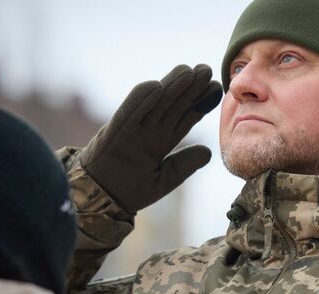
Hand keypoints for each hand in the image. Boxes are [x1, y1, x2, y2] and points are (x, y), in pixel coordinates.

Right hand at [79, 64, 222, 212]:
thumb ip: (185, 165)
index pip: (186, 117)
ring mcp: (134, 129)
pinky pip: (129, 113)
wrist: (102, 199)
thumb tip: (208, 152)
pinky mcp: (116, 132)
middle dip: (191, 87)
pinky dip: (141, 100)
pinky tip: (157, 86)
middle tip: (207, 69)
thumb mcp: (165, 179)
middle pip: (174, 104)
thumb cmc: (130, 190)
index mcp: (162, 141)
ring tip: (190, 71)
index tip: (216, 89)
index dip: (201, 103)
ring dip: (171, 86)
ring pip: (156, 102)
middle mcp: (150, 130)